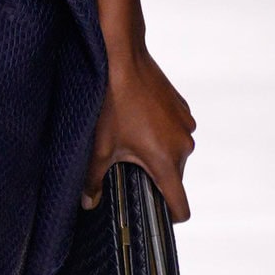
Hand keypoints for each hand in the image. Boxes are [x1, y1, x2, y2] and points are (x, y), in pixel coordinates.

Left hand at [84, 42, 195, 221]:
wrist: (122, 57)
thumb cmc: (111, 102)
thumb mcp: (98, 146)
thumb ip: (93, 181)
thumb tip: (88, 203)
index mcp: (166, 161)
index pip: (181, 206)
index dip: (168, 217)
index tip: (154, 216)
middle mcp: (184, 145)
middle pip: (174, 178)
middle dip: (154, 178)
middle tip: (126, 167)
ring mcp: (186, 125)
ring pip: (174, 153)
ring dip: (157, 153)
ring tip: (130, 139)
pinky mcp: (183, 108)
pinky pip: (174, 132)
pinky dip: (160, 133)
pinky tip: (137, 120)